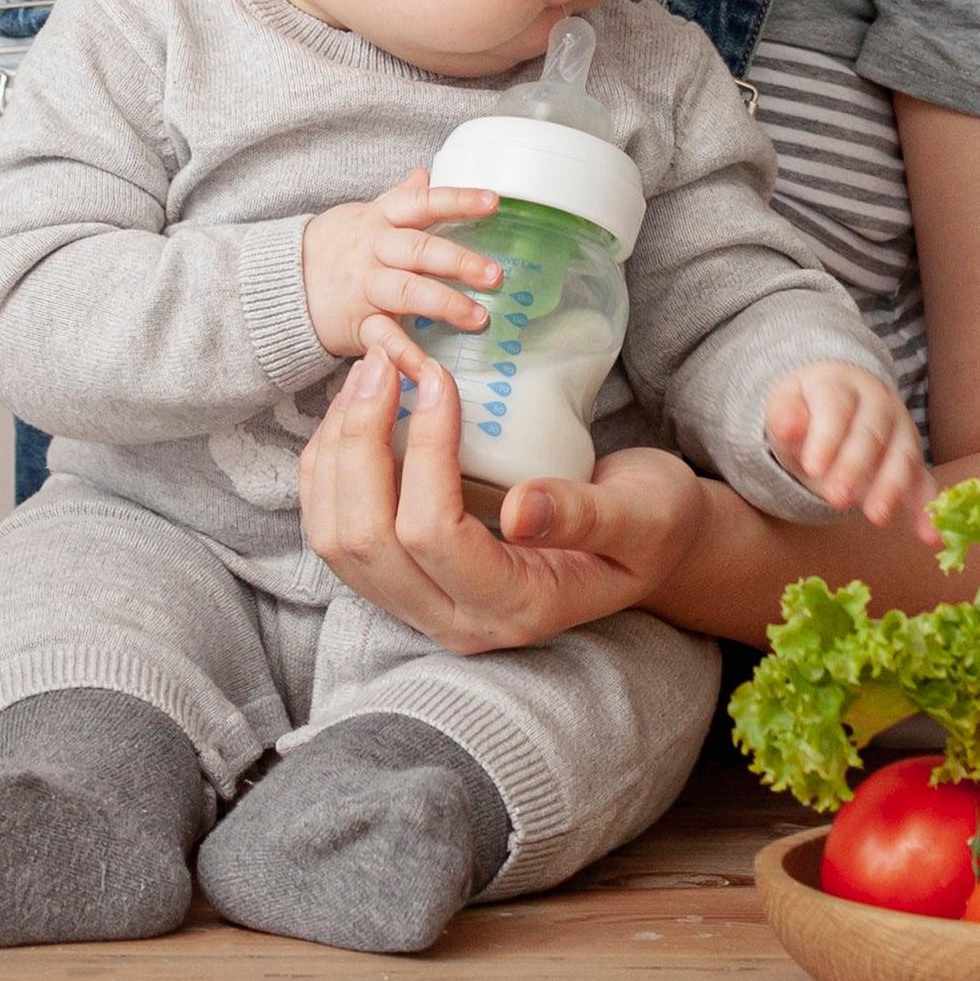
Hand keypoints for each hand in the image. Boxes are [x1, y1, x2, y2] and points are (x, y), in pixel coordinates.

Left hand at [297, 331, 697, 655]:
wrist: (642, 544)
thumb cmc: (650, 522)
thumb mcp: (642, 515)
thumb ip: (585, 516)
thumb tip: (520, 510)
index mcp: (515, 608)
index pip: (434, 537)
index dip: (423, 451)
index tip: (439, 376)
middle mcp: (455, 620)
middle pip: (364, 540)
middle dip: (360, 439)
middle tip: (384, 360)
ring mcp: (419, 604)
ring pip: (334, 537)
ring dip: (336, 448)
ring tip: (368, 373)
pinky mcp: (400, 578)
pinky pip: (334, 526)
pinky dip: (329, 463)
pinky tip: (356, 407)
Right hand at [300, 170, 500, 361]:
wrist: (279, 283)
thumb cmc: (333, 248)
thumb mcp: (362, 216)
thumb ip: (398, 199)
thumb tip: (426, 174)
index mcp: (380, 221)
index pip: (421, 204)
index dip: (457, 200)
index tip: (492, 201)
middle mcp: (374, 252)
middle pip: (418, 250)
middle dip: (457, 261)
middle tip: (494, 274)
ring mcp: (366, 289)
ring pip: (406, 292)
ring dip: (444, 304)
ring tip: (477, 318)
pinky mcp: (357, 324)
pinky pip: (384, 339)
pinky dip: (406, 356)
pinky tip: (431, 371)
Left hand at [764, 364, 931, 530]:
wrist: (835, 401)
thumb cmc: (807, 409)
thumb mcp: (786, 406)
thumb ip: (785, 417)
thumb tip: (786, 426)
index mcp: (841, 385)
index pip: (835, 407)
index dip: (826, 437)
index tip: (813, 467)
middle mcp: (878, 403)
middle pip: (870, 433)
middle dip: (855, 467)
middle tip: (836, 498)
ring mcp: (901, 430)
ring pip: (902, 457)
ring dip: (891, 488)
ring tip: (875, 517)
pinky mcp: (915, 460)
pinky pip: (925, 484)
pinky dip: (928, 510)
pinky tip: (929, 537)